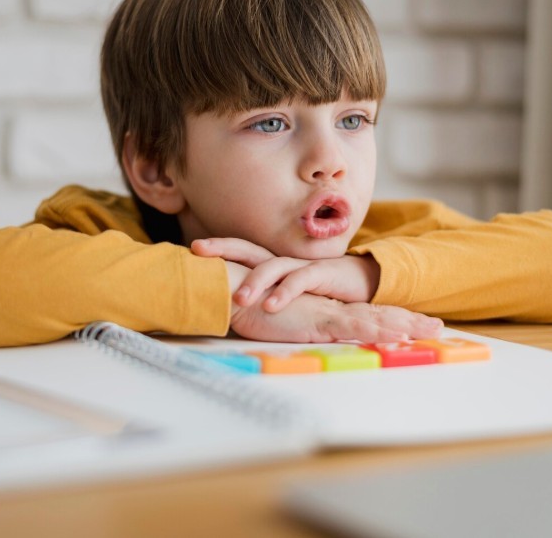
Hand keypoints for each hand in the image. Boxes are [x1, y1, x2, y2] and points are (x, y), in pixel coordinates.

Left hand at [193, 237, 379, 311]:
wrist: (360, 283)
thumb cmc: (316, 290)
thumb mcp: (284, 291)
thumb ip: (261, 293)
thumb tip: (228, 303)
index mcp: (272, 262)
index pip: (240, 249)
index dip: (218, 246)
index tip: (192, 247)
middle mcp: (283, 259)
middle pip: (249, 248)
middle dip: (223, 249)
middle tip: (198, 250)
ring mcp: (300, 265)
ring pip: (272, 267)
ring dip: (254, 281)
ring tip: (237, 298)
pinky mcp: (321, 274)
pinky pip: (299, 282)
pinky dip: (284, 293)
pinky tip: (271, 306)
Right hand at [230, 289, 442, 343]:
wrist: (238, 292)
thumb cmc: (257, 307)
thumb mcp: (287, 321)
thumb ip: (304, 326)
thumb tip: (315, 335)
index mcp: (328, 310)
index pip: (367, 313)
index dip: (392, 318)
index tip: (416, 324)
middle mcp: (333, 309)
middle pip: (380, 314)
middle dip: (411, 321)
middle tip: (439, 327)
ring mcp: (328, 313)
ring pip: (375, 319)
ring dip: (405, 325)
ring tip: (431, 331)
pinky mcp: (319, 320)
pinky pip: (354, 327)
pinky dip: (377, 331)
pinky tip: (398, 336)